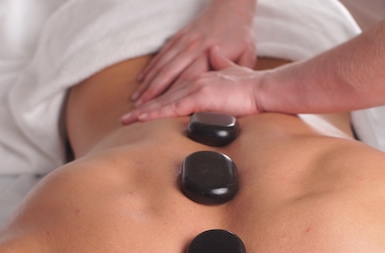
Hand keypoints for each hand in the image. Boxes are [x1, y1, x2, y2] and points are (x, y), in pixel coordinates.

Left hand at [121, 47, 265, 124]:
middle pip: (164, 96)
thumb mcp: (234, 69)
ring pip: (164, 101)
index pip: (174, 89)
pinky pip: (173, 107)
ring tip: (129, 121)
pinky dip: (156, 113)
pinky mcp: (200, 96)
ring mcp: (196, 87)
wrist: (263, 88)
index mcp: (201, 77)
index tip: (143, 106)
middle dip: (144, 107)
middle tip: (127, 117)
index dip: (157, 98)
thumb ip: (222, 62)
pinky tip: (145, 119)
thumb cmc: (252, 83)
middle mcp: (194, 80)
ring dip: (145, 112)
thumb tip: (215, 54)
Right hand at [131, 0, 255, 104]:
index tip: (161, 111)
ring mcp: (184, 42)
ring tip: (136, 99)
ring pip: (162, 65)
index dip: (173, 96)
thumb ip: (235, 74)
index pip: (187, 80)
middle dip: (153, 94)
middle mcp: (193, 48)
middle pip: (169, 75)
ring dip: (148, 83)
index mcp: (209, 55)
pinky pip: (161, 54)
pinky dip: (150, 68)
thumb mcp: (247, 54)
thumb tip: (229, 92)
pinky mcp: (179, 37)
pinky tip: (141, 80)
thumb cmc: (241, 34)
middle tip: (140, 110)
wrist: (232, 6)